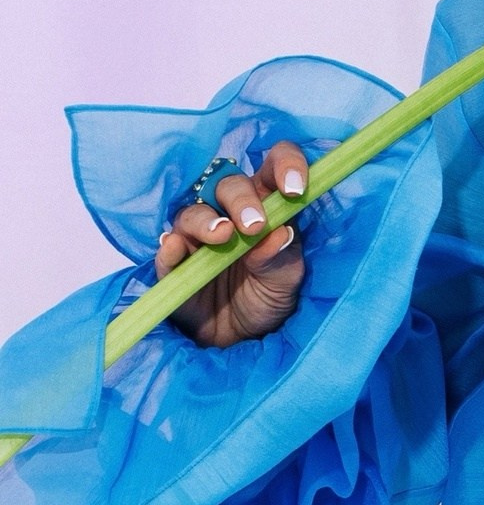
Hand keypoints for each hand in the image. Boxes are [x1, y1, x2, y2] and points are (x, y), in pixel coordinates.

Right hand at [158, 142, 308, 349]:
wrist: (239, 339)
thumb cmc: (267, 298)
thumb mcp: (285, 282)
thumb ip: (282, 258)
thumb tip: (279, 234)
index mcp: (265, 206)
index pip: (273, 168)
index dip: (285, 165)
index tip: (294, 188)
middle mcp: (229, 213)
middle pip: (228, 184)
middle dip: (241, 199)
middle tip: (253, 225)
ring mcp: (198, 237)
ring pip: (193, 212)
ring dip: (206, 220)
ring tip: (222, 236)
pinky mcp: (174, 264)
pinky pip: (168, 250)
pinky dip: (170, 248)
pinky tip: (176, 249)